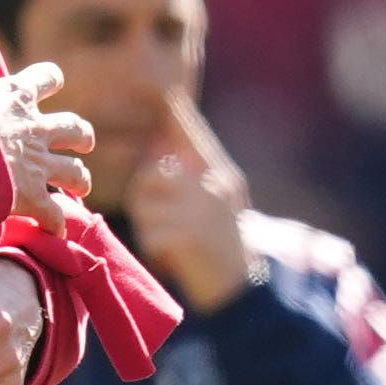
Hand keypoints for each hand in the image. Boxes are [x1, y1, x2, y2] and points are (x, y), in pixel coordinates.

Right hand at [0, 61, 93, 237]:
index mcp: (15, 98)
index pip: (46, 77)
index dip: (49, 81)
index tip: (50, 83)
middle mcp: (35, 129)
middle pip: (74, 128)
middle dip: (82, 136)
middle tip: (83, 143)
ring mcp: (38, 164)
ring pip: (75, 171)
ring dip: (80, 180)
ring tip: (80, 187)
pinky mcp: (34, 196)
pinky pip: (53, 214)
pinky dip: (55, 224)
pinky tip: (55, 231)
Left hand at [125, 92, 256, 314]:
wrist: (242, 288)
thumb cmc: (222, 243)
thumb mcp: (217, 201)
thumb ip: (192, 174)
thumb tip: (158, 143)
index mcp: (218, 174)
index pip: (190, 134)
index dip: (176, 114)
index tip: (168, 95)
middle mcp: (212, 185)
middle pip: (149, 174)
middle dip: (145, 197)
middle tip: (162, 221)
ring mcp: (201, 210)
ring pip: (143, 204)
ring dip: (148, 226)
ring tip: (170, 239)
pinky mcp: (188, 236)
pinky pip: (148, 232)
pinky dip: (154, 249)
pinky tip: (173, 258)